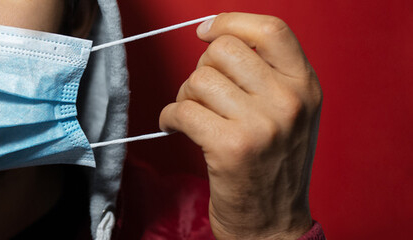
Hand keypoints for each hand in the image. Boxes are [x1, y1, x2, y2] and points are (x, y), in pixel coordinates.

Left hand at [158, 13, 321, 238]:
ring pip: (198, 79)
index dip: (231, 22)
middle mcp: (288, 100)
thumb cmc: (273, 167)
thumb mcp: (290, 113)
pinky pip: (181, 110)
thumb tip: (218, 38)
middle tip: (202, 96)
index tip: (206, 31)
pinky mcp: (231, 146)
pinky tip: (176, 129)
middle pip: (223, 50)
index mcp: (305, 86)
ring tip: (194, 117)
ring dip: (185, 96)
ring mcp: (262, 123)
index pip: (270, 30)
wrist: (273, 225)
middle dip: (202, 69)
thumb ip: (267, 75)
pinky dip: (169, 118)